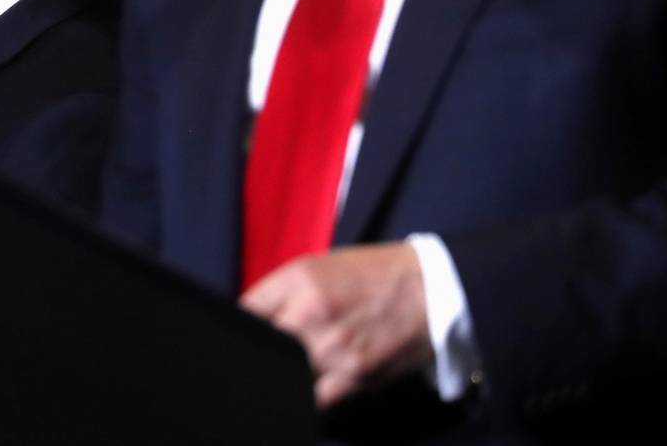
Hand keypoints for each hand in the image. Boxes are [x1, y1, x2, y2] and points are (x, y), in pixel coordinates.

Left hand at [240, 242, 431, 408]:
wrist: (430, 289)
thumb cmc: (373, 274)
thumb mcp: (321, 266)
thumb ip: (284, 292)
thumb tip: (252, 319)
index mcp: (298, 278)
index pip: (244, 311)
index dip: (237, 329)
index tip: (237, 338)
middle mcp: (310, 311)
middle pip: (261, 345)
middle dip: (258, 352)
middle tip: (257, 358)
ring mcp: (331, 347)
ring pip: (284, 372)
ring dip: (281, 372)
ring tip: (282, 371)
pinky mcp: (353, 376)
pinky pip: (312, 400)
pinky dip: (303, 398)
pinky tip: (302, 390)